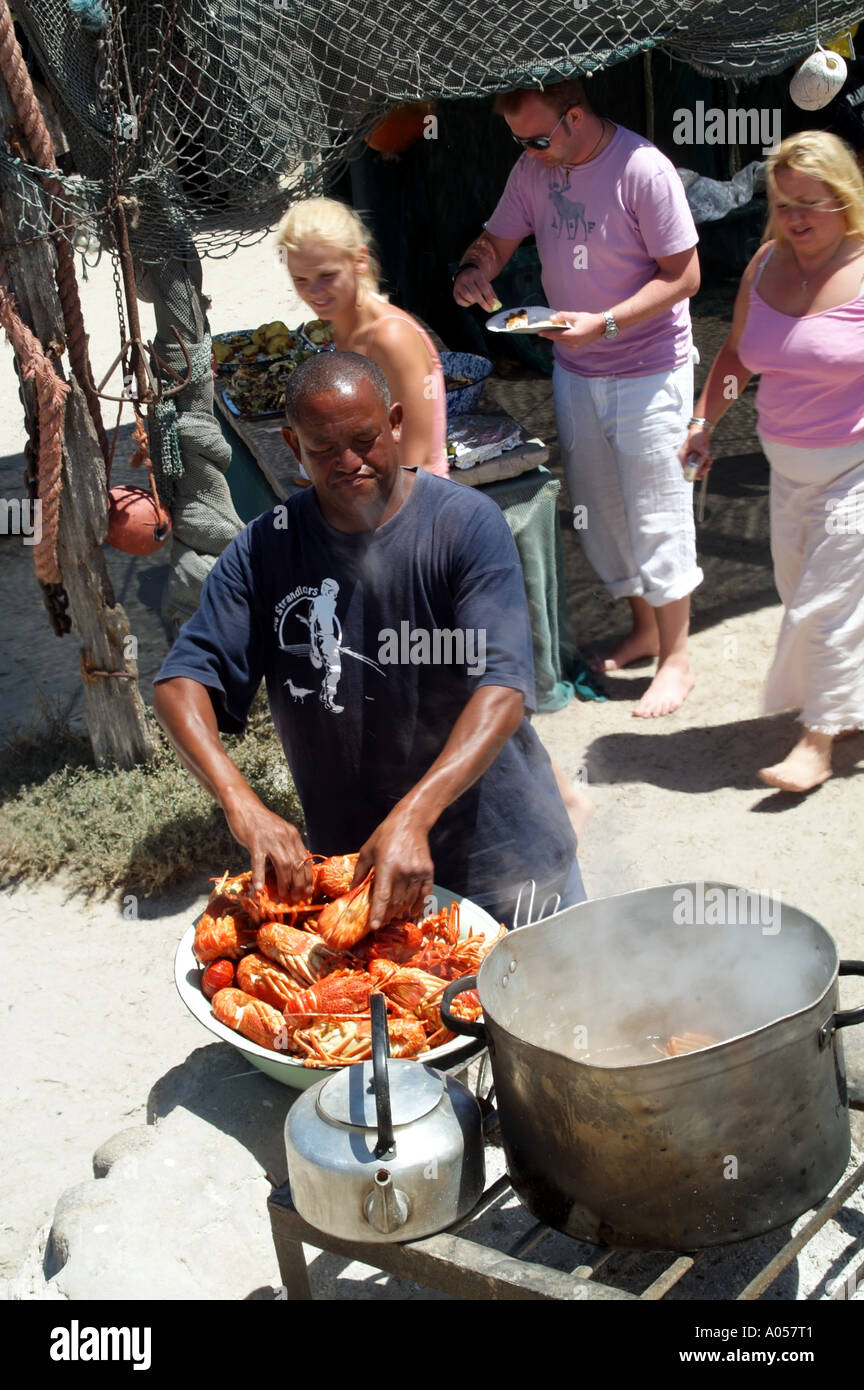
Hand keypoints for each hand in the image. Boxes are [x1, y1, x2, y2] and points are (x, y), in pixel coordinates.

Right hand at [222, 789, 312, 902]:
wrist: (244, 805)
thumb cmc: (259, 822)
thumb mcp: (279, 832)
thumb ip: (285, 846)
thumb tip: (289, 868)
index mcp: (293, 835)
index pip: (305, 860)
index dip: (307, 878)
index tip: (307, 891)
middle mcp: (285, 837)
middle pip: (297, 865)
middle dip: (299, 885)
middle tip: (296, 899)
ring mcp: (271, 839)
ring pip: (283, 865)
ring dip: (285, 884)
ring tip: (283, 896)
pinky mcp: (255, 841)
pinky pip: (259, 862)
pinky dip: (260, 876)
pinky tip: (259, 888)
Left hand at [354, 810, 434, 931]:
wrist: (411, 822)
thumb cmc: (386, 835)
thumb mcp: (367, 850)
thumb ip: (360, 872)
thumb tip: (352, 889)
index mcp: (386, 866)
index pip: (382, 896)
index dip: (378, 913)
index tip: (374, 926)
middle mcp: (403, 872)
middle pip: (396, 902)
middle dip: (388, 914)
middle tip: (382, 920)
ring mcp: (417, 872)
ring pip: (409, 900)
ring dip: (401, 911)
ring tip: (394, 916)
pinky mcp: (428, 872)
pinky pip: (424, 895)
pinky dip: (418, 906)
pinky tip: (412, 912)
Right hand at [453, 266, 499, 312]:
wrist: (465, 273)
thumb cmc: (478, 281)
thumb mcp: (486, 283)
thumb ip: (491, 293)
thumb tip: (497, 305)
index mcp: (476, 274)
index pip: (483, 286)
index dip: (488, 296)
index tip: (492, 304)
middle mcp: (466, 278)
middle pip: (474, 293)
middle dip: (482, 302)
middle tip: (488, 309)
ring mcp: (459, 285)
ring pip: (467, 297)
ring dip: (474, 301)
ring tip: (477, 299)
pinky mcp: (455, 291)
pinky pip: (461, 301)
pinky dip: (467, 304)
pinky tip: (470, 300)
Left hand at [538, 310, 605, 346]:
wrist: (601, 326)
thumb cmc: (589, 319)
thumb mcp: (575, 315)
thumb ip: (563, 316)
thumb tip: (551, 318)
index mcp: (573, 335)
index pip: (556, 335)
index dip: (547, 333)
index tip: (539, 332)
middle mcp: (573, 343)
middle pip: (557, 339)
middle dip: (550, 335)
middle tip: (542, 330)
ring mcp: (575, 345)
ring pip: (561, 341)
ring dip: (555, 337)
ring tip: (549, 331)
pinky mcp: (577, 345)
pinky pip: (566, 343)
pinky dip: (561, 338)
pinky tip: (559, 333)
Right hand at [678, 424, 712, 479]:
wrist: (700, 430)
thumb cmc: (696, 435)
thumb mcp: (698, 442)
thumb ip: (702, 449)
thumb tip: (706, 454)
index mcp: (682, 456)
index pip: (685, 468)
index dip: (692, 474)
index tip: (699, 477)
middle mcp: (686, 458)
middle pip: (692, 470)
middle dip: (701, 470)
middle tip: (708, 468)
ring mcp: (692, 458)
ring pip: (697, 468)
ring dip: (704, 467)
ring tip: (710, 463)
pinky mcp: (697, 457)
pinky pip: (701, 464)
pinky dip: (705, 464)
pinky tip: (710, 461)